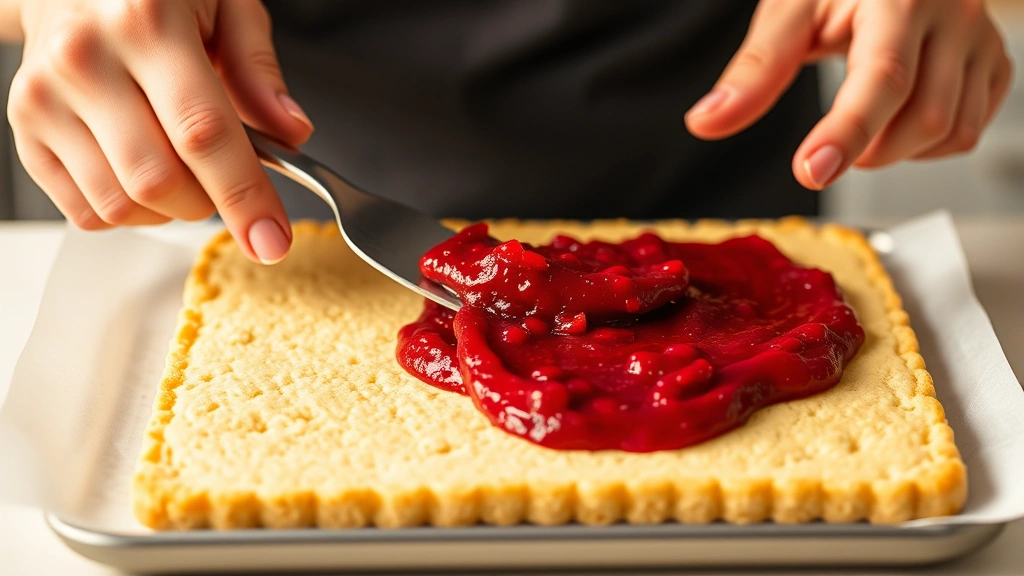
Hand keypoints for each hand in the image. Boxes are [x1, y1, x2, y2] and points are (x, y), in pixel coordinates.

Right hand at [6, 0, 313, 262]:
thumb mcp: (227, 4)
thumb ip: (259, 69)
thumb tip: (292, 133)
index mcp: (146, 22)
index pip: (203, 134)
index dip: (244, 197)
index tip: (271, 241)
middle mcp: (85, 59)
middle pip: (158, 182)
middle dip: (209, 203)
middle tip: (223, 175)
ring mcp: (44, 97)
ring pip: (119, 206)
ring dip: (169, 211)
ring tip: (181, 165)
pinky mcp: (24, 128)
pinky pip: (85, 213)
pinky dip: (129, 212)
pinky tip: (142, 168)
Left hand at [685, 0, 1012, 189]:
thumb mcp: (789, 12)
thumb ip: (754, 71)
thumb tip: (707, 121)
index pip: (883, 78)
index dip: (847, 133)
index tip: (811, 172)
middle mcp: (954, 15)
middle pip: (922, 118)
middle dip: (865, 151)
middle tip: (825, 146)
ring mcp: (980, 41)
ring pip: (950, 133)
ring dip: (896, 153)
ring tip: (860, 124)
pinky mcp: (993, 63)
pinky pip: (967, 131)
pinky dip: (925, 146)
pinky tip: (894, 121)